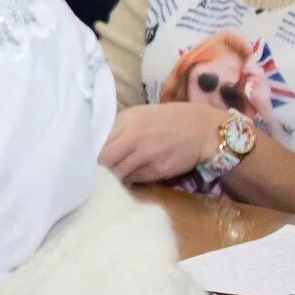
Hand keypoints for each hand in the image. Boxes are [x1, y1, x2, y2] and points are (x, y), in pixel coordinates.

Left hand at [98, 101, 227, 183]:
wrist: (204, 129)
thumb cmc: (169, 119)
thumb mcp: (140, 115)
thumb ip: (119, 128)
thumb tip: (97, 145)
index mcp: (127, 120)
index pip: (98, 141)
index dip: (92, 152)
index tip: (90, 157)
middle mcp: (135, 136)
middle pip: (104, 160)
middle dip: (100, 167)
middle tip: (100, 170)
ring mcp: (147, 155)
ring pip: (118, 173)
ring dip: (115, 176)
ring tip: (116, 174)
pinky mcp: (159, 170)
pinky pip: (136, 179)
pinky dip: (131, 179)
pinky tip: (134, 174)